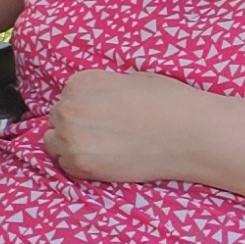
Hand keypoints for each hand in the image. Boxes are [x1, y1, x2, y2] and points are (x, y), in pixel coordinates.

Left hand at [39, 69, 215, 185]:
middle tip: (104, 133)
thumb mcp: (129, 79)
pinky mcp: (80, 164)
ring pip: (54, 142)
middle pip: (57, 119)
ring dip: (71, 144)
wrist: (190, 134)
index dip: (84, 107)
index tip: (102, 115)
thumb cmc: (168, 103)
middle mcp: (69, 107)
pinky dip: (79, 164)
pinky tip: (104, 159)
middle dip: (75, 125)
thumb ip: (101, 88)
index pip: (66, 97)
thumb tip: (91, 100)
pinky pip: (65, 164)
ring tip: (102, 147)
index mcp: (80, 82)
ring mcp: (72, 137)